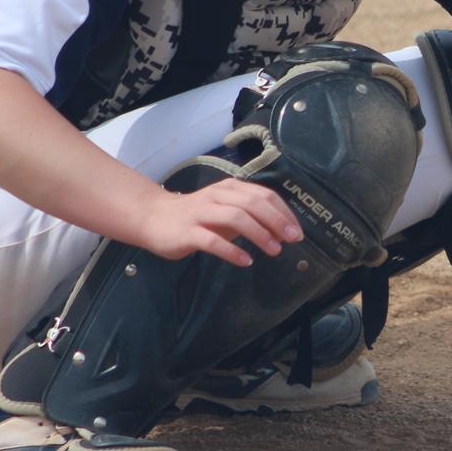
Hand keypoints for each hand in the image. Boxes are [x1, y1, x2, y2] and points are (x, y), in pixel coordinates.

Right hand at [132, 177, 302, 267]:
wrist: (154, 217)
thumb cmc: (197, 216)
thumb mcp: (226, 211)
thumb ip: (251, 218)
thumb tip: (281, 231)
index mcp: (230, 188)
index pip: (263, 195)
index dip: (283, 212)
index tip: (297, 231)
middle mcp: (217, 196)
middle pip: (253, 204)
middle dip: (276, 221)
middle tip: (291, 240)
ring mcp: (201, 213)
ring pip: (236, 218)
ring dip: (259, 234)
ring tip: (274, 251)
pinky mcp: (188, 232)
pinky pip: (212, 241)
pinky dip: (232, 251)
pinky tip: (245, 261)